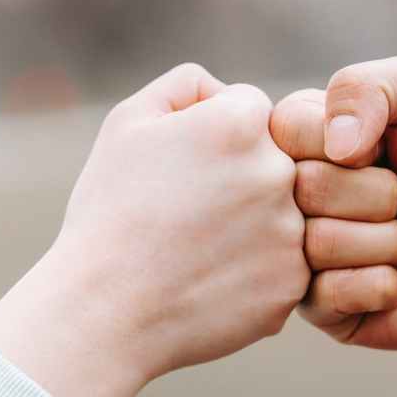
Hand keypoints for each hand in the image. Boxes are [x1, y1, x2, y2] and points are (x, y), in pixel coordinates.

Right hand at [0, 63, 309, 396]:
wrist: (104, 310)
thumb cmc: (109, 213)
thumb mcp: (128, 124)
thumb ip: (186, 86)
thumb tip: (226, 90)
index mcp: (242, 123)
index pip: (250, 111)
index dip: (211, 140)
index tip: (180, 172)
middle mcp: (279, 172)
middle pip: (273, 162)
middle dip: (237, 182)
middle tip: (186, 217)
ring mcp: (291, 233)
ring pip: (281, 216)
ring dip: (248, 228)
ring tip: (194, 252)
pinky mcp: (291, 285)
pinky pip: (281, 266)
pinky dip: (251, 274)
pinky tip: (207, 282)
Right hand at [271, 57, 396, 349]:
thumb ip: (366, 86)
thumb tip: (334, 147)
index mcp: (298, 142)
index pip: (285, 129)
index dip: (347, 139)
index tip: (381, 146)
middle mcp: (288, 200)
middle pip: (304, 188)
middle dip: (377, 192)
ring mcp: (299, 256)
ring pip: (319, 243)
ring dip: (386, 240)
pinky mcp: (320, 309)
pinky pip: (330, 295)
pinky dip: (382, 283)